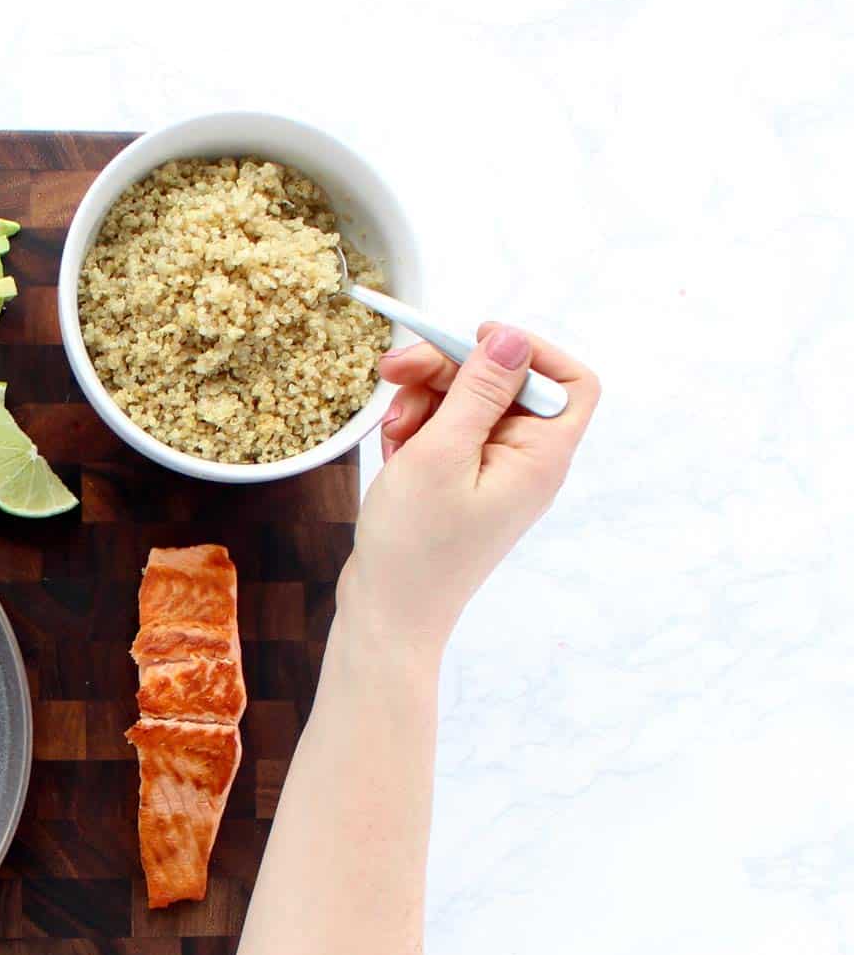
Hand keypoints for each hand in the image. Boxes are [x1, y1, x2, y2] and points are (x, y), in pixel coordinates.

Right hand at [341, 323, 600, 651]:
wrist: (388, 614)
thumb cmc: (415, 546)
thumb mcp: (441, 454)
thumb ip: (478, 390)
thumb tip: (513, 340)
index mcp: (540, 457)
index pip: (566, 381)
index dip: (527, 350)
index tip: (474, 339)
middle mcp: (526, 463)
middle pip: (504, 385)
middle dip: (449, 371)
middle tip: (395, 370)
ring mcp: (493, 475)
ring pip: (468, 405)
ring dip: (424, 401)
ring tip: (392, 429)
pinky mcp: (462, 485)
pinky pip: (447, 434)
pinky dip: (417, 430)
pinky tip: (393, 450)